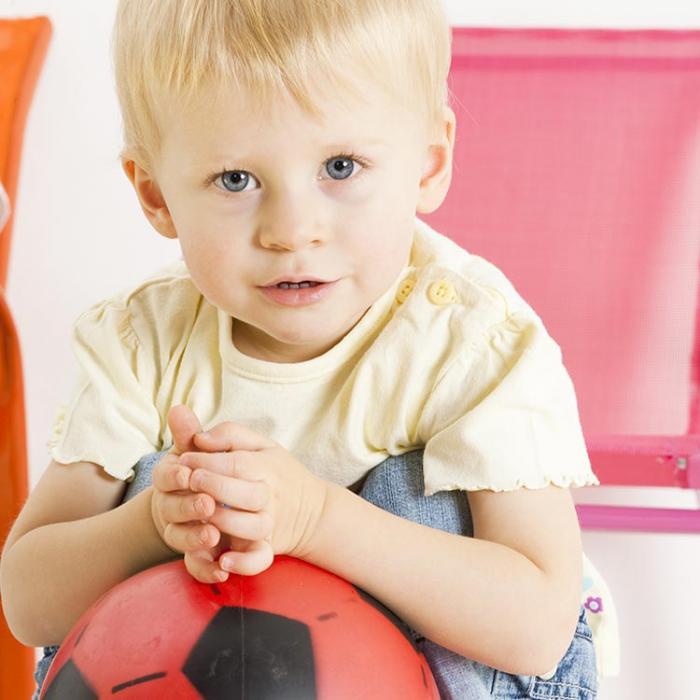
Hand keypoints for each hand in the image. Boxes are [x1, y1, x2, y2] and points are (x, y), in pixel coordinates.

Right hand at [149, 405, 226, 582]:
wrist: (215, 504)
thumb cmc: (206, 468)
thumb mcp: (201, 449)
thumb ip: (191, 432)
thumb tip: (178, 409)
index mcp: (172, 478)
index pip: (166, 476)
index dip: (176, 475)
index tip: (188, 472)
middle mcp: (173, 506)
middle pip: (172, 509)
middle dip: (188, 506)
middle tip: (207, 503)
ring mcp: (183, 532)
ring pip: (181, 540)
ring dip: (195, 537)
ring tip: (213, 535)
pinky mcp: (197, 555)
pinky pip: (196, 568)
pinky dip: (206, 570)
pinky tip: (222, 569)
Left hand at [178, 420, 328, 575]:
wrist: (312, 510)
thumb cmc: (275, 471)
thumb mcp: (259, 445)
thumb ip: (229, 434)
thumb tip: (200, 438)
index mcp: (267, 467)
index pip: (237, 464)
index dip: (207, 461)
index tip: (184, 458)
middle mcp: (270, 497)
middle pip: (247, 494)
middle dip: (215, 486)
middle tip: (191, 480)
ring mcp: (270, 524)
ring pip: (252, 527)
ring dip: (225, 522)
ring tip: (203, 513)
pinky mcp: (267, 548)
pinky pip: (260, 559)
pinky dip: (244, 563)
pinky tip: (223, 560)